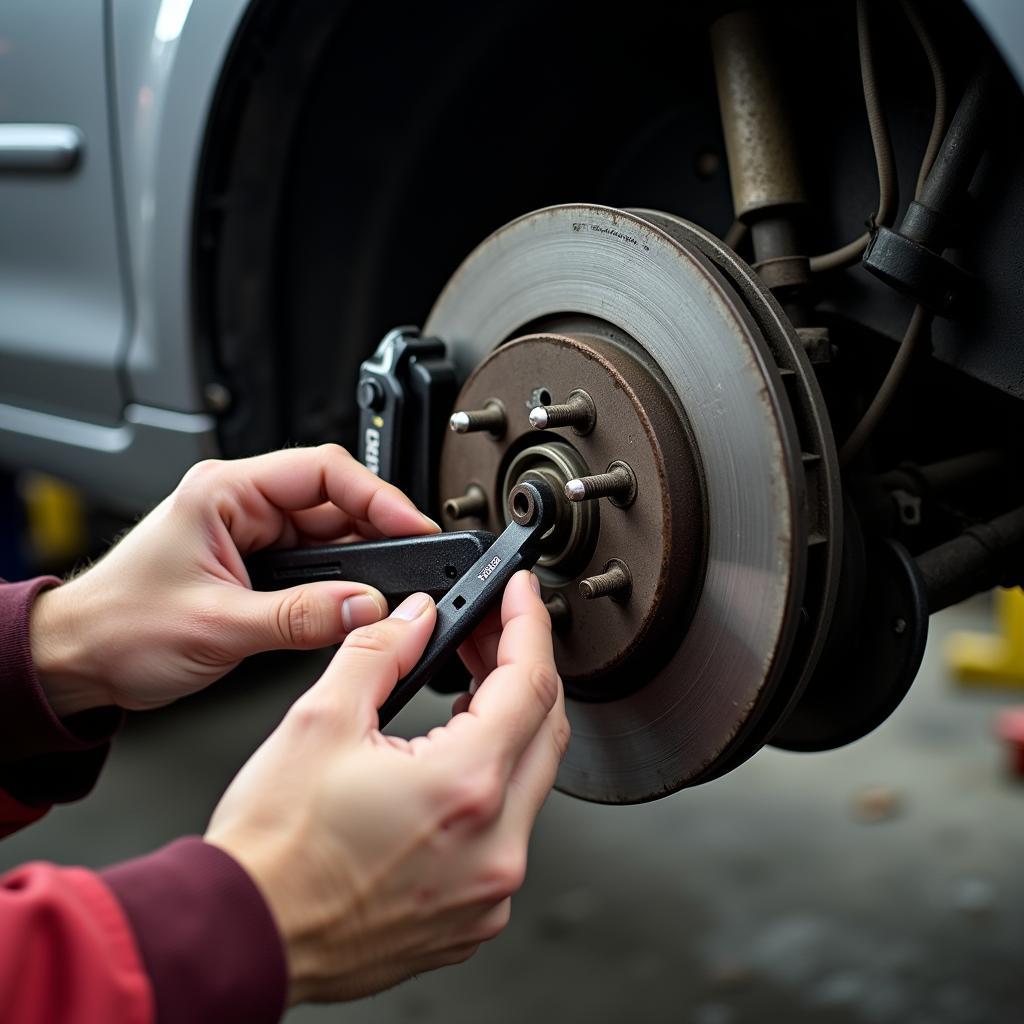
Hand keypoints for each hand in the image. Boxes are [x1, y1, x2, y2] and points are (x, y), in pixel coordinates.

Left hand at [29, 445, 436, 714]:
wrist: (79, 660)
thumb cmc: (118, 627)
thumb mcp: (217, 625)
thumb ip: (300, 618)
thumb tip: (366, 607)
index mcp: (225, 491)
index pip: (322, 471)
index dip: (378, 496)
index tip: (414, 527)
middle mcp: (242, 505)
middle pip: (335, 501)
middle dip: (378, 532)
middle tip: (413, 568)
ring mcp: (251, 534)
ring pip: (331, 535)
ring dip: (361, 563)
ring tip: (385, 594)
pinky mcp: (258, 564)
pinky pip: (317, 565)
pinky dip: (341, 584)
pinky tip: (356, 603)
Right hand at [205, 570, 568, 1003]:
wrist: (245, 938)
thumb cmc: (272, 851)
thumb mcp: (318, 721)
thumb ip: (379, 652)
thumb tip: (416, 618)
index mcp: (463, 787)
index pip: (531, 682)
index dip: (529, 624)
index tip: (521, 594)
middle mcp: (494, 846)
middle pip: (545, 729)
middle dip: (522, 668)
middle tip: (487, 634)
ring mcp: (489, 888)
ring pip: (532, 782)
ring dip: (509, 726)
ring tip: (468, 689)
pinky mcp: (474, 915)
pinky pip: (509, 832)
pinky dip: (494, 785)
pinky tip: (457, 761)